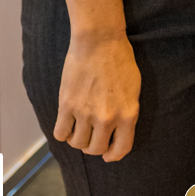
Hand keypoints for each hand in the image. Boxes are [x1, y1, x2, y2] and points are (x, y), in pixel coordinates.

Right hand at [53, 32, 140, 161]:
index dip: (113, 155)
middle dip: (93, 145)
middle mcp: (107, 118)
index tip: (108, 154)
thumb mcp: (134, 88)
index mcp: (128, 114)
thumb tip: (118, 134)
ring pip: (77, 143)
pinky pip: (60, 133)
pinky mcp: (67, 105)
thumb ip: (127, 113)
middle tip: (91, 134)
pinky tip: (66, 123)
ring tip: (79, 127)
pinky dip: (63, 132)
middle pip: (95, 149)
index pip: (121, 150)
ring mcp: (86, 113)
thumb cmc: (120, 60)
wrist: (100, 40)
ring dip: (77, 138)